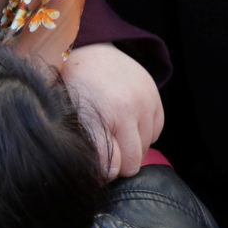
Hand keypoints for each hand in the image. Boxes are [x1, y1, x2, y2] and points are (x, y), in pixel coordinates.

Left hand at [62, 43, 164, 179]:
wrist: (88, 52)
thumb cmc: (74, 90)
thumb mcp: (71, 119)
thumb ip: (88, 148)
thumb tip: (105, 175)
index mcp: (98, 118)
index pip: (112, 168)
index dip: (104, 172)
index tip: (97, 167)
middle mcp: (125, 110)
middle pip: (132, 164)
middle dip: (119, 163)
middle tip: (105, 149)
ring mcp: (143, 103)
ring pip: (145, 149)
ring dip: (131, 146)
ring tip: (113, 131)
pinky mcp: (154, 97)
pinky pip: (156, 132)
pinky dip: (143, 133)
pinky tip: (127, 122)